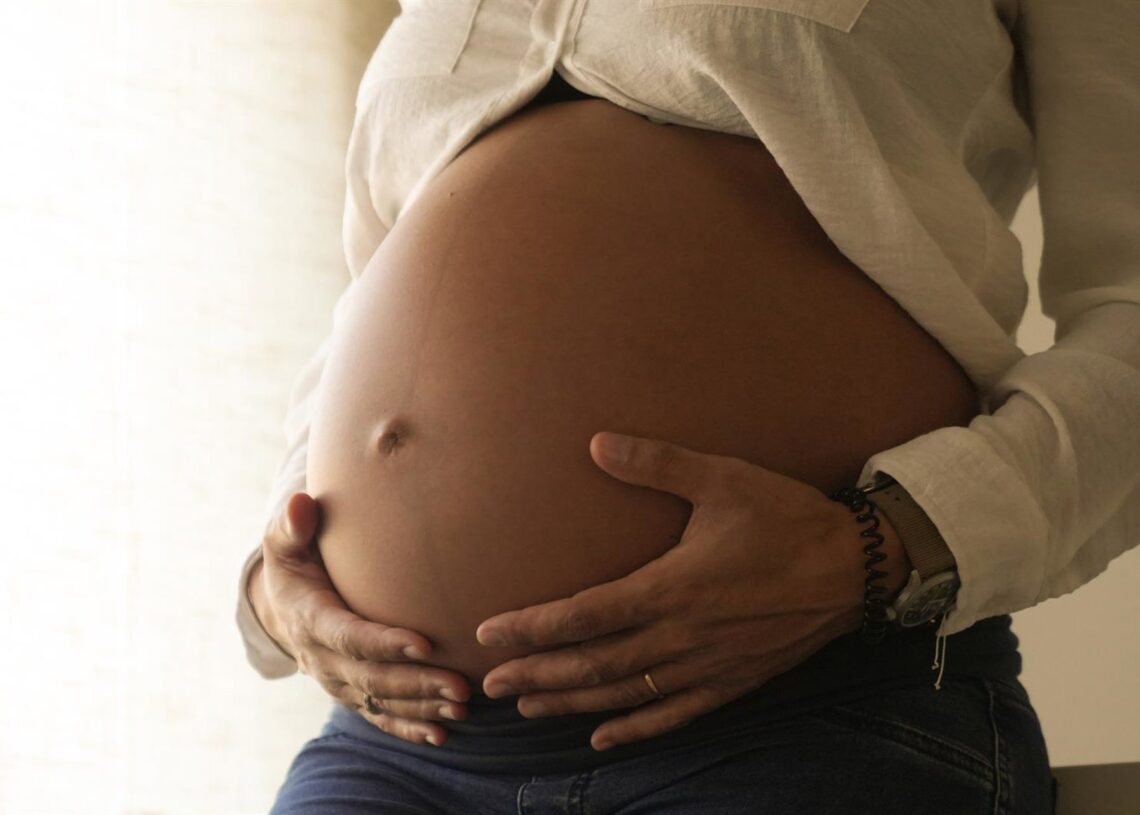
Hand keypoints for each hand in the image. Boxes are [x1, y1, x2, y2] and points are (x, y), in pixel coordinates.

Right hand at [256, 491, 471, 745]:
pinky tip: (443, 734)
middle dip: (416, 683)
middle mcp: (322, 658)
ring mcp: (337, 681)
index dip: (384, 643)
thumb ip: (292, 524)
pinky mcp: (351, 693)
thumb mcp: (285, 540)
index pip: (349, 636)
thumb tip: (303, 504)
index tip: (425, 643)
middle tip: (460, 685)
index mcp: (309, 619)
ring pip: (381, 701)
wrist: (282, 603)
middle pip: (372, 678)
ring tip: (462, 705)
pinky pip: (380, 716)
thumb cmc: (296, 559)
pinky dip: (409, 728)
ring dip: (421, 707)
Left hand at [474, 432, 885, 751]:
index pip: (585, 615)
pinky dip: (635, 729)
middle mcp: (683, 636)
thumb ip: (657, 463)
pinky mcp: (733, 682)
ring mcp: (708, 665)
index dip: (533, 628)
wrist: (857, 565)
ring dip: (572, 704)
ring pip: (626, 695)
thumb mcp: (723, 479)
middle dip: (537, 675)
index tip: (489, 635)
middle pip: (594, 665)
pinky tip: (604, 738)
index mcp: (672, 587)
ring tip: (528, 710)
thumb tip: (595, 443)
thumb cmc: (787, 517)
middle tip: (490, 686)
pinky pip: (675, 714)